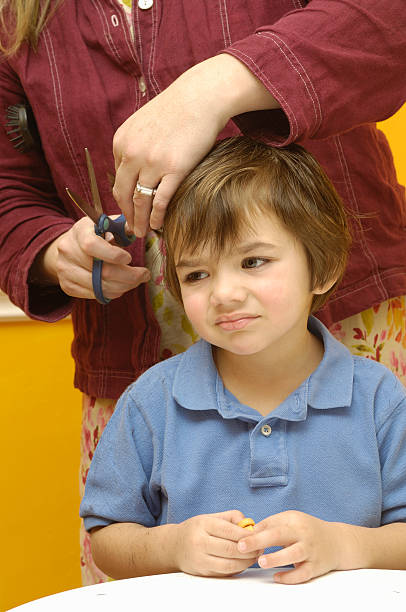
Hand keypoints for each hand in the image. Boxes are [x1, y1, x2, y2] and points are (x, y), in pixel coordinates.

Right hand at [34, 216, 149, 299]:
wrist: (68, 247)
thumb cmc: (94, 235)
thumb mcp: (106, 225)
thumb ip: (122, 226)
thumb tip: (137, 229)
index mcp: (79, 231)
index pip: (91, 245)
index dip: (113, 255)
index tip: (129, 258)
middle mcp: (68, 251)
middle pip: (101, 271)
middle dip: (129, 276)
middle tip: (144, 275)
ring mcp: (65, 270)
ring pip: (100, 287)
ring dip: (124, 287)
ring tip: (136, 281)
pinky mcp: (67, 286)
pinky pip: (95, 294)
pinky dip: (112, 293)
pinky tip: (120, 286)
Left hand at [113, 54, 277, 236]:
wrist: (200, 97)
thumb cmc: (176, 110)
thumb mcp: (143, 123)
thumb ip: (134, 146)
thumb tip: (135, 171)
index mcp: (121, 142)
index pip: (117, 177)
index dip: (123, 197)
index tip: (128, 209)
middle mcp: (132, 153)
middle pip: (123, 193)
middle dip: (126, 215)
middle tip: (131, 228)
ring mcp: (152, 163)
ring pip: (139, 201)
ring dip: (139, 221)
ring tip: (142, 232)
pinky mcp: (174, 169)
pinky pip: (160, 201)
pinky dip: (156, 217)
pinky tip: (157, 225)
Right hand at [174, 510, 259, 576]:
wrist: (174, 546)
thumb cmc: (196, 529)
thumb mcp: (210, 517)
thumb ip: (231, 517)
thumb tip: (249, 524)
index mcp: (203, 525)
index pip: (229, 531)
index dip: (246, 535)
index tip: (257, 536)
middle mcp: (200, 542)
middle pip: (230, 549)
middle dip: (249, 550)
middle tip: (261, 548)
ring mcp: (200, 560)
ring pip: (229, 565)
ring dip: (246, 562)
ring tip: (255, 557)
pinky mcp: (203, 573)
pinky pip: (225, 573)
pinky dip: (238, 569)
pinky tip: (244, 563)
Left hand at [238, 510, 343, 583]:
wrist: (337, 541)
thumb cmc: (307, 530)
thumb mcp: (291, 520)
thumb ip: (271, 525)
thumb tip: (248, 532)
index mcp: (293, 520)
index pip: (272, 524)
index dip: (255, 532)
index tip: (239, 539)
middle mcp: (302, 533)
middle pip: (280, 535)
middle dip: (260, 540)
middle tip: (242, 547)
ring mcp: (310, 550)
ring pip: (293, 554)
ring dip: (276, 558)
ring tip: (261, 562)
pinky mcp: (317, 566)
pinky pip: (303, 573)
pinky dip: (290, 577)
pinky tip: (277, 577)